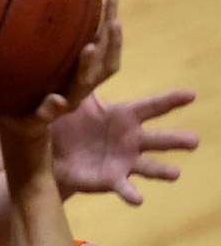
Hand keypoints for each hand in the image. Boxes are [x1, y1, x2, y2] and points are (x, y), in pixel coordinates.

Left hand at [0, 0, 121, 138]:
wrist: (18, 121)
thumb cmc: (33, 86)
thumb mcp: (44, 63)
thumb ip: (53, 42)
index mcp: (82, 73)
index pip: (104, 47)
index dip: (111, 25)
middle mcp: (79, 88)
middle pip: (104, 65)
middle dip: (111, 43)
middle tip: (113, 20)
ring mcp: (64, 103)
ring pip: (82, 86)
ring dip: (85, 68)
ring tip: (88, 48)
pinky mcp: (43, 117)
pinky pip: (49, 112)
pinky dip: (53, 106)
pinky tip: (55, 99)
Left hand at [51, 89, 198, 203]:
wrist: (52, 151)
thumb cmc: (69, 120)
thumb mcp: (76, 97)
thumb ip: (83, 76)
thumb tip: (86, 45)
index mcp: (125, 116)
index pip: (152, 107)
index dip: (171, 100)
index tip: (191, 95)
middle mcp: (131, 140)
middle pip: (159, 139)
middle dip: (176, 140)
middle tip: (194, 141)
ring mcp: (125, 161)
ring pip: (150, 167)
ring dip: (163, 171)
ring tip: (175, 174)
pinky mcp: (112, 180)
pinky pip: (125, 188)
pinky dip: (132, 194)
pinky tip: (138, 200)